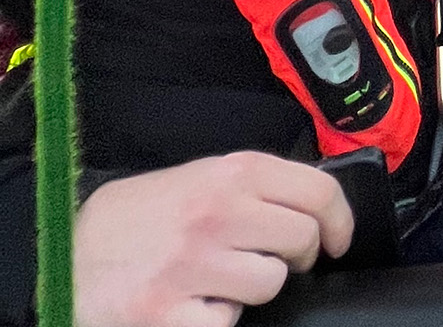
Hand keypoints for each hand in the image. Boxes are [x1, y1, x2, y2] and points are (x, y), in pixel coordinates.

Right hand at [76, 152, 353, 326]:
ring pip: (271, 283)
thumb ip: (247, 185)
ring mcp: (191, 266)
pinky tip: (191, 303)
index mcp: (227, 174)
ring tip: (220, 279)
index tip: (337, 239)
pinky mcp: (169, 314)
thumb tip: (306, 200)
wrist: (60, 257)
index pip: (318, 190)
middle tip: (274, 260)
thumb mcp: (191, 179)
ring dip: (252, 287)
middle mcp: (214, 214)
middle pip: (302, 240)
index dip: (339, 219)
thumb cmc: (130, 221)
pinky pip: (229, 321)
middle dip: (296, 257)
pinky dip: (216, 317)